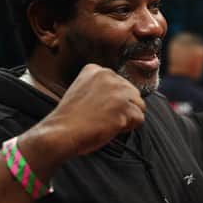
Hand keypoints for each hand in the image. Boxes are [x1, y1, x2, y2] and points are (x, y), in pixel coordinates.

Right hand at [19, 64, 145, 169]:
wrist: (62, 131)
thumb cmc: (70, 117)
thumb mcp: (82, 89)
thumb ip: (101, 86)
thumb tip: (122, 94)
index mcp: (97, 70)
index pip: (121, 84)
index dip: (113, 100)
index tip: (98, 106)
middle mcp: (111, 77)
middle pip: (133, 93)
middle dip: (124, 107)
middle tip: (104, 116)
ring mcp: (119, 92)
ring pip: (139, 105)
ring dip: (128, 117)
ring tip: (108, 122)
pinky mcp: (125, 108)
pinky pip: (139, 119)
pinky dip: (129, 127)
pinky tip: (112, 127)